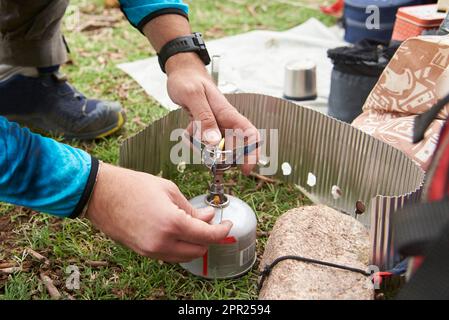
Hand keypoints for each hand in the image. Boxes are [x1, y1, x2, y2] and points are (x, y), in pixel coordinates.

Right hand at [85, 163, 232, 262]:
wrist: (101, 194)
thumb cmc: (133, 186)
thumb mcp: (169, 190)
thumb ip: (192, 209)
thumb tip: (209, 218)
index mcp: (172, 223)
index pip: (208, 236)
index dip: (223, 231)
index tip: (229, 225)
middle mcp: (163, 242)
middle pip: (199, 250)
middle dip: (210, 238)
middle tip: (212, 222)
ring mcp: (151, 250)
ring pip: (185, 256)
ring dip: (195, 244)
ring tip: (196, 226)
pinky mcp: (143, 252)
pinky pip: (170, 255)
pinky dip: (180, 247)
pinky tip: (180, 232)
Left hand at [166, 53, 259, 174]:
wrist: (180, 71)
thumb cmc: (188, 79)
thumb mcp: (193, 96)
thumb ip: (204, 118)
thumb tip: (214, 143)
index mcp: (227, 113)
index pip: (249, 134)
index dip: (252, 153)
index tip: (245, 169)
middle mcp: (224, 121)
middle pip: (234, 147)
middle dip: (223, 157)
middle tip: (210, 160)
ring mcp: (215, 125)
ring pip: (216, 147)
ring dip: (203, 149)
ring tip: (190, 135)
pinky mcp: (205, 127)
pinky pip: (201, 142)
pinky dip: (192, 141)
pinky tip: (185, 132)